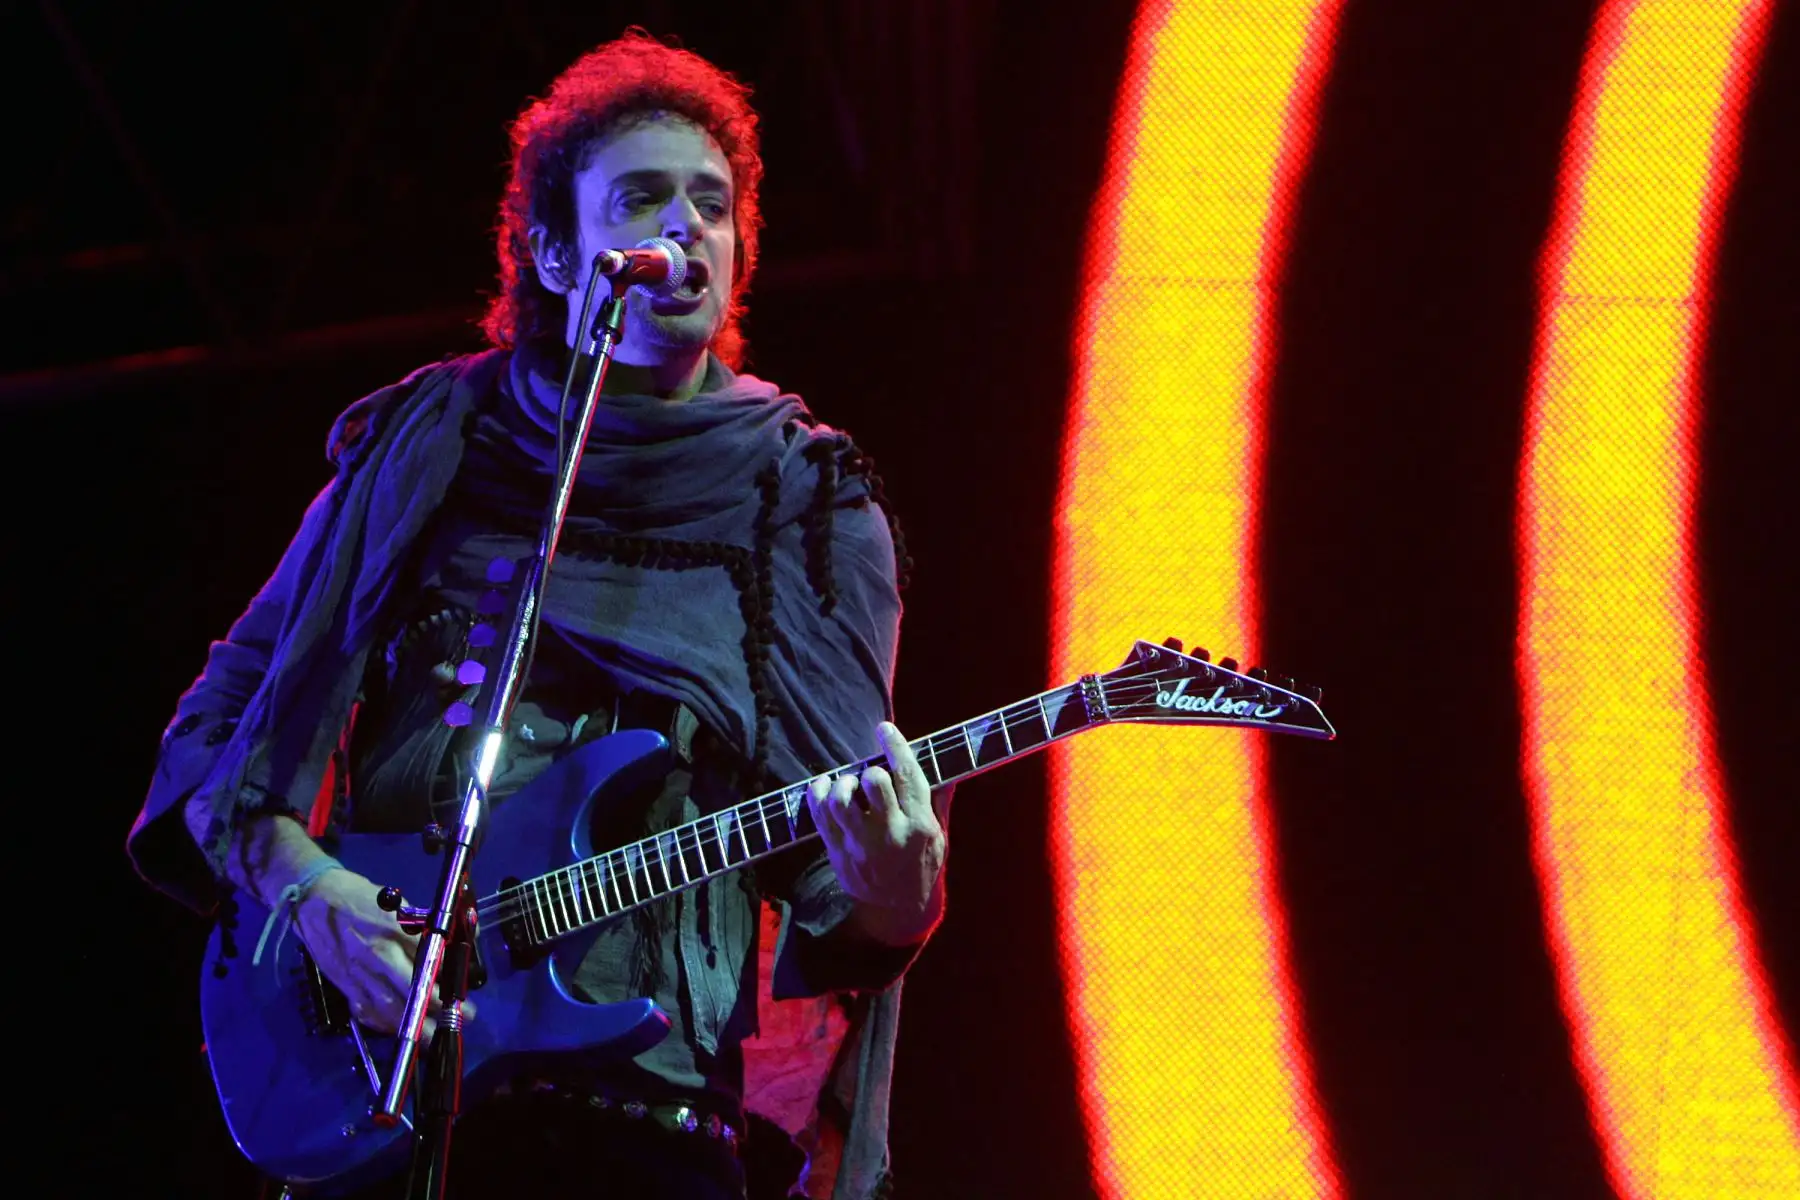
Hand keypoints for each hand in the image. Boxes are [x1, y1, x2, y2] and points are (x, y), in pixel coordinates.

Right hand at [292, 869, 474, 1036]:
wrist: (312, 901)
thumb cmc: (359, 897)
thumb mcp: (397, 902)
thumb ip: (424, 923)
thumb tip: (457, 936)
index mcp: (393, 928)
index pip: (428, 956)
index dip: (448, 974)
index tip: (463, 986)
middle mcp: (377, 955)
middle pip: (413, 987)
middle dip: (439, 1006)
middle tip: (464, 1016)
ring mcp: (359, 974)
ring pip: (391, 1007)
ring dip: (417, 1025)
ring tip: (437, 1035)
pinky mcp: (346, 987)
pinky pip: (368, 1013)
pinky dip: (387, 1026)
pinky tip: (403, 1030)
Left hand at [807, 722, 950, 944]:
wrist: (900, 910)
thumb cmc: (923, 866)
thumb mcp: (940, 835)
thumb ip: (939, 798)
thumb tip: (946, 764)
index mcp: (921, 826)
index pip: (907, 775)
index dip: (894, 746)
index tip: (884, 729)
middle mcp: (891, 835)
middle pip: (872, 783)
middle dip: (870, 771)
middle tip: (871, 777)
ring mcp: (861, 846)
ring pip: (840, 799)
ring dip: (842, 783)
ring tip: (848, 785)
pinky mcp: (839, 854)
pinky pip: (820, 816)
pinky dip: (818, 794)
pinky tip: (825, 787)